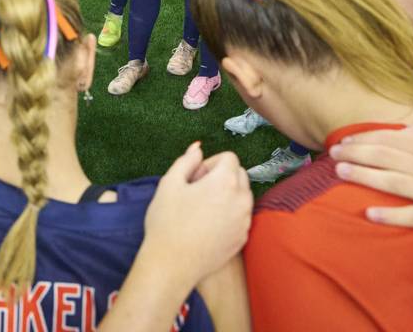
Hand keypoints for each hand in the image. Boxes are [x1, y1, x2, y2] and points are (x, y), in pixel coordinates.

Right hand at [141, 144, 251, 283]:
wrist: (172, 264)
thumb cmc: (167, 222)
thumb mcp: (169, 183)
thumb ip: (186, 160)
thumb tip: (198, 148)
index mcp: (225, 182)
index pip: (229, 157)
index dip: (210, 162)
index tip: (194, 176)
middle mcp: (242, 199)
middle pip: (239, 174)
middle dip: (221, 176)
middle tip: (197, 190)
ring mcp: (245, 221)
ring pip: (242, 196)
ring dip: (227, 195)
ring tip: (201, 208)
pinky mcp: (243, 238)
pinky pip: (241, 216)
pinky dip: (229, 214)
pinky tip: (207, 225)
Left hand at [329, 120, 412, 245]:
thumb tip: (409, 127)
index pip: (392, 139)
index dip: (365, 139)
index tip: (343, 141)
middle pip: (387, 157)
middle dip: (356, 154)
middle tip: (332, 155)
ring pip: (394, 182)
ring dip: (364, 177)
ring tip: (340, 174)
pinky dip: (391, 214)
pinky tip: (370, 213)